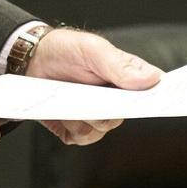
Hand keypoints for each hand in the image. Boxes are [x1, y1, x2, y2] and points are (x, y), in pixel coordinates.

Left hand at [26, 28, 160, 146]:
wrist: (32, 60)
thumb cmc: (65, 49)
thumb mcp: (93, 50)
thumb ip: (120, 65)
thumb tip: (152, 79)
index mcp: (127, 78)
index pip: (152, 93)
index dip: (154, 100)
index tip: (142, 101)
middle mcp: (115, 100)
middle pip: (121, 117)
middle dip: (103, 108)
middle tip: (88, 92)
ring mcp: (96, 115)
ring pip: (100, 130)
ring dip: (82, 116)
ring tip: (69, 96)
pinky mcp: (76, 128)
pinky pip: (81, 138)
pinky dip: (70, 126)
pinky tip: (62, 109)